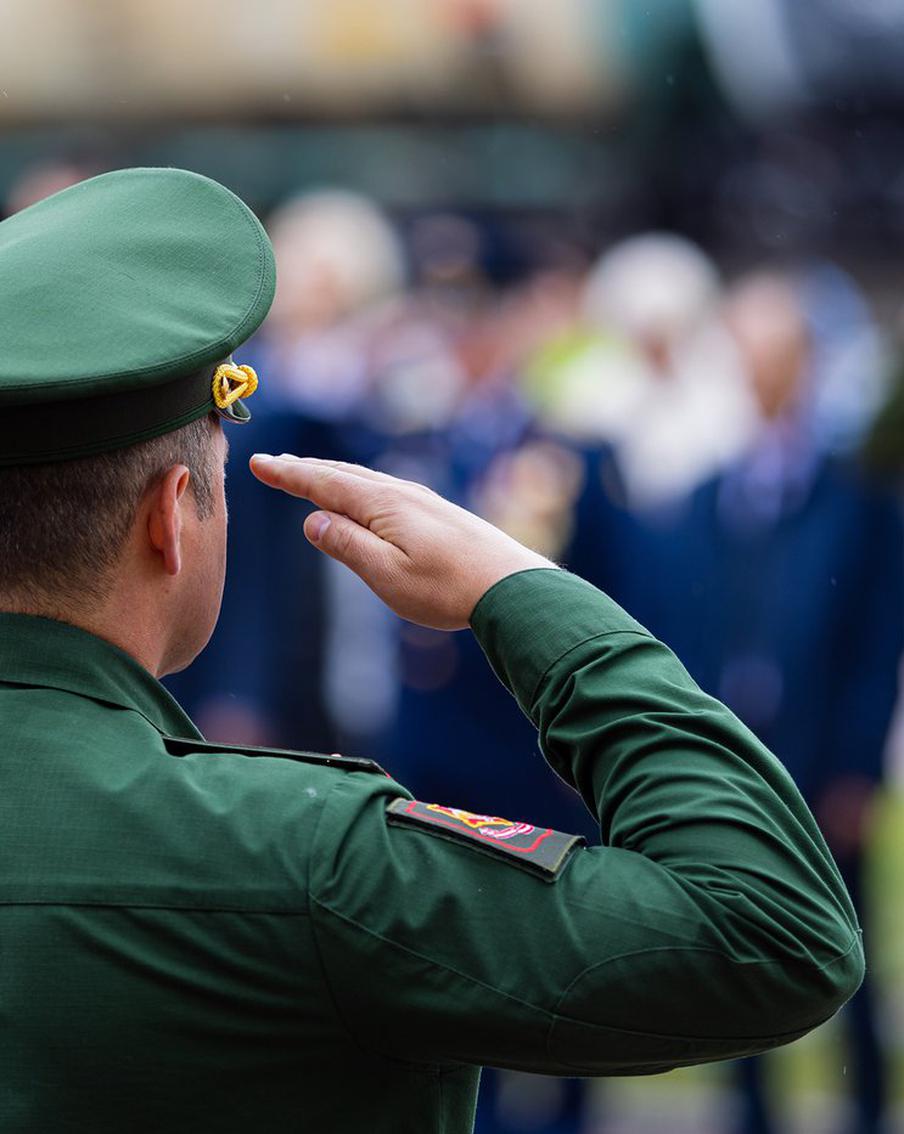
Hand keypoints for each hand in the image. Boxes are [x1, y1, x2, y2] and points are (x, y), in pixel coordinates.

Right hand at [249, 455, 557, 629]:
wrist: (512, 587)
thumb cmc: (447, 588)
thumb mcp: (386, 574)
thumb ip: (346, 545)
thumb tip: (312, 520)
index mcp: (382, 504)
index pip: (324, 483)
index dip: (288, 474)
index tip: (258, 463)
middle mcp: (401, 493)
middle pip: (343, 475)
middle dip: (306, 469)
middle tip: (274, 463)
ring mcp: (422, 501)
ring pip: (366, 481)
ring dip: (334, 476)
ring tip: (312, 475)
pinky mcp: (438, 514)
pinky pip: (386, 491)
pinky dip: (361, 488)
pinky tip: (365, 498)